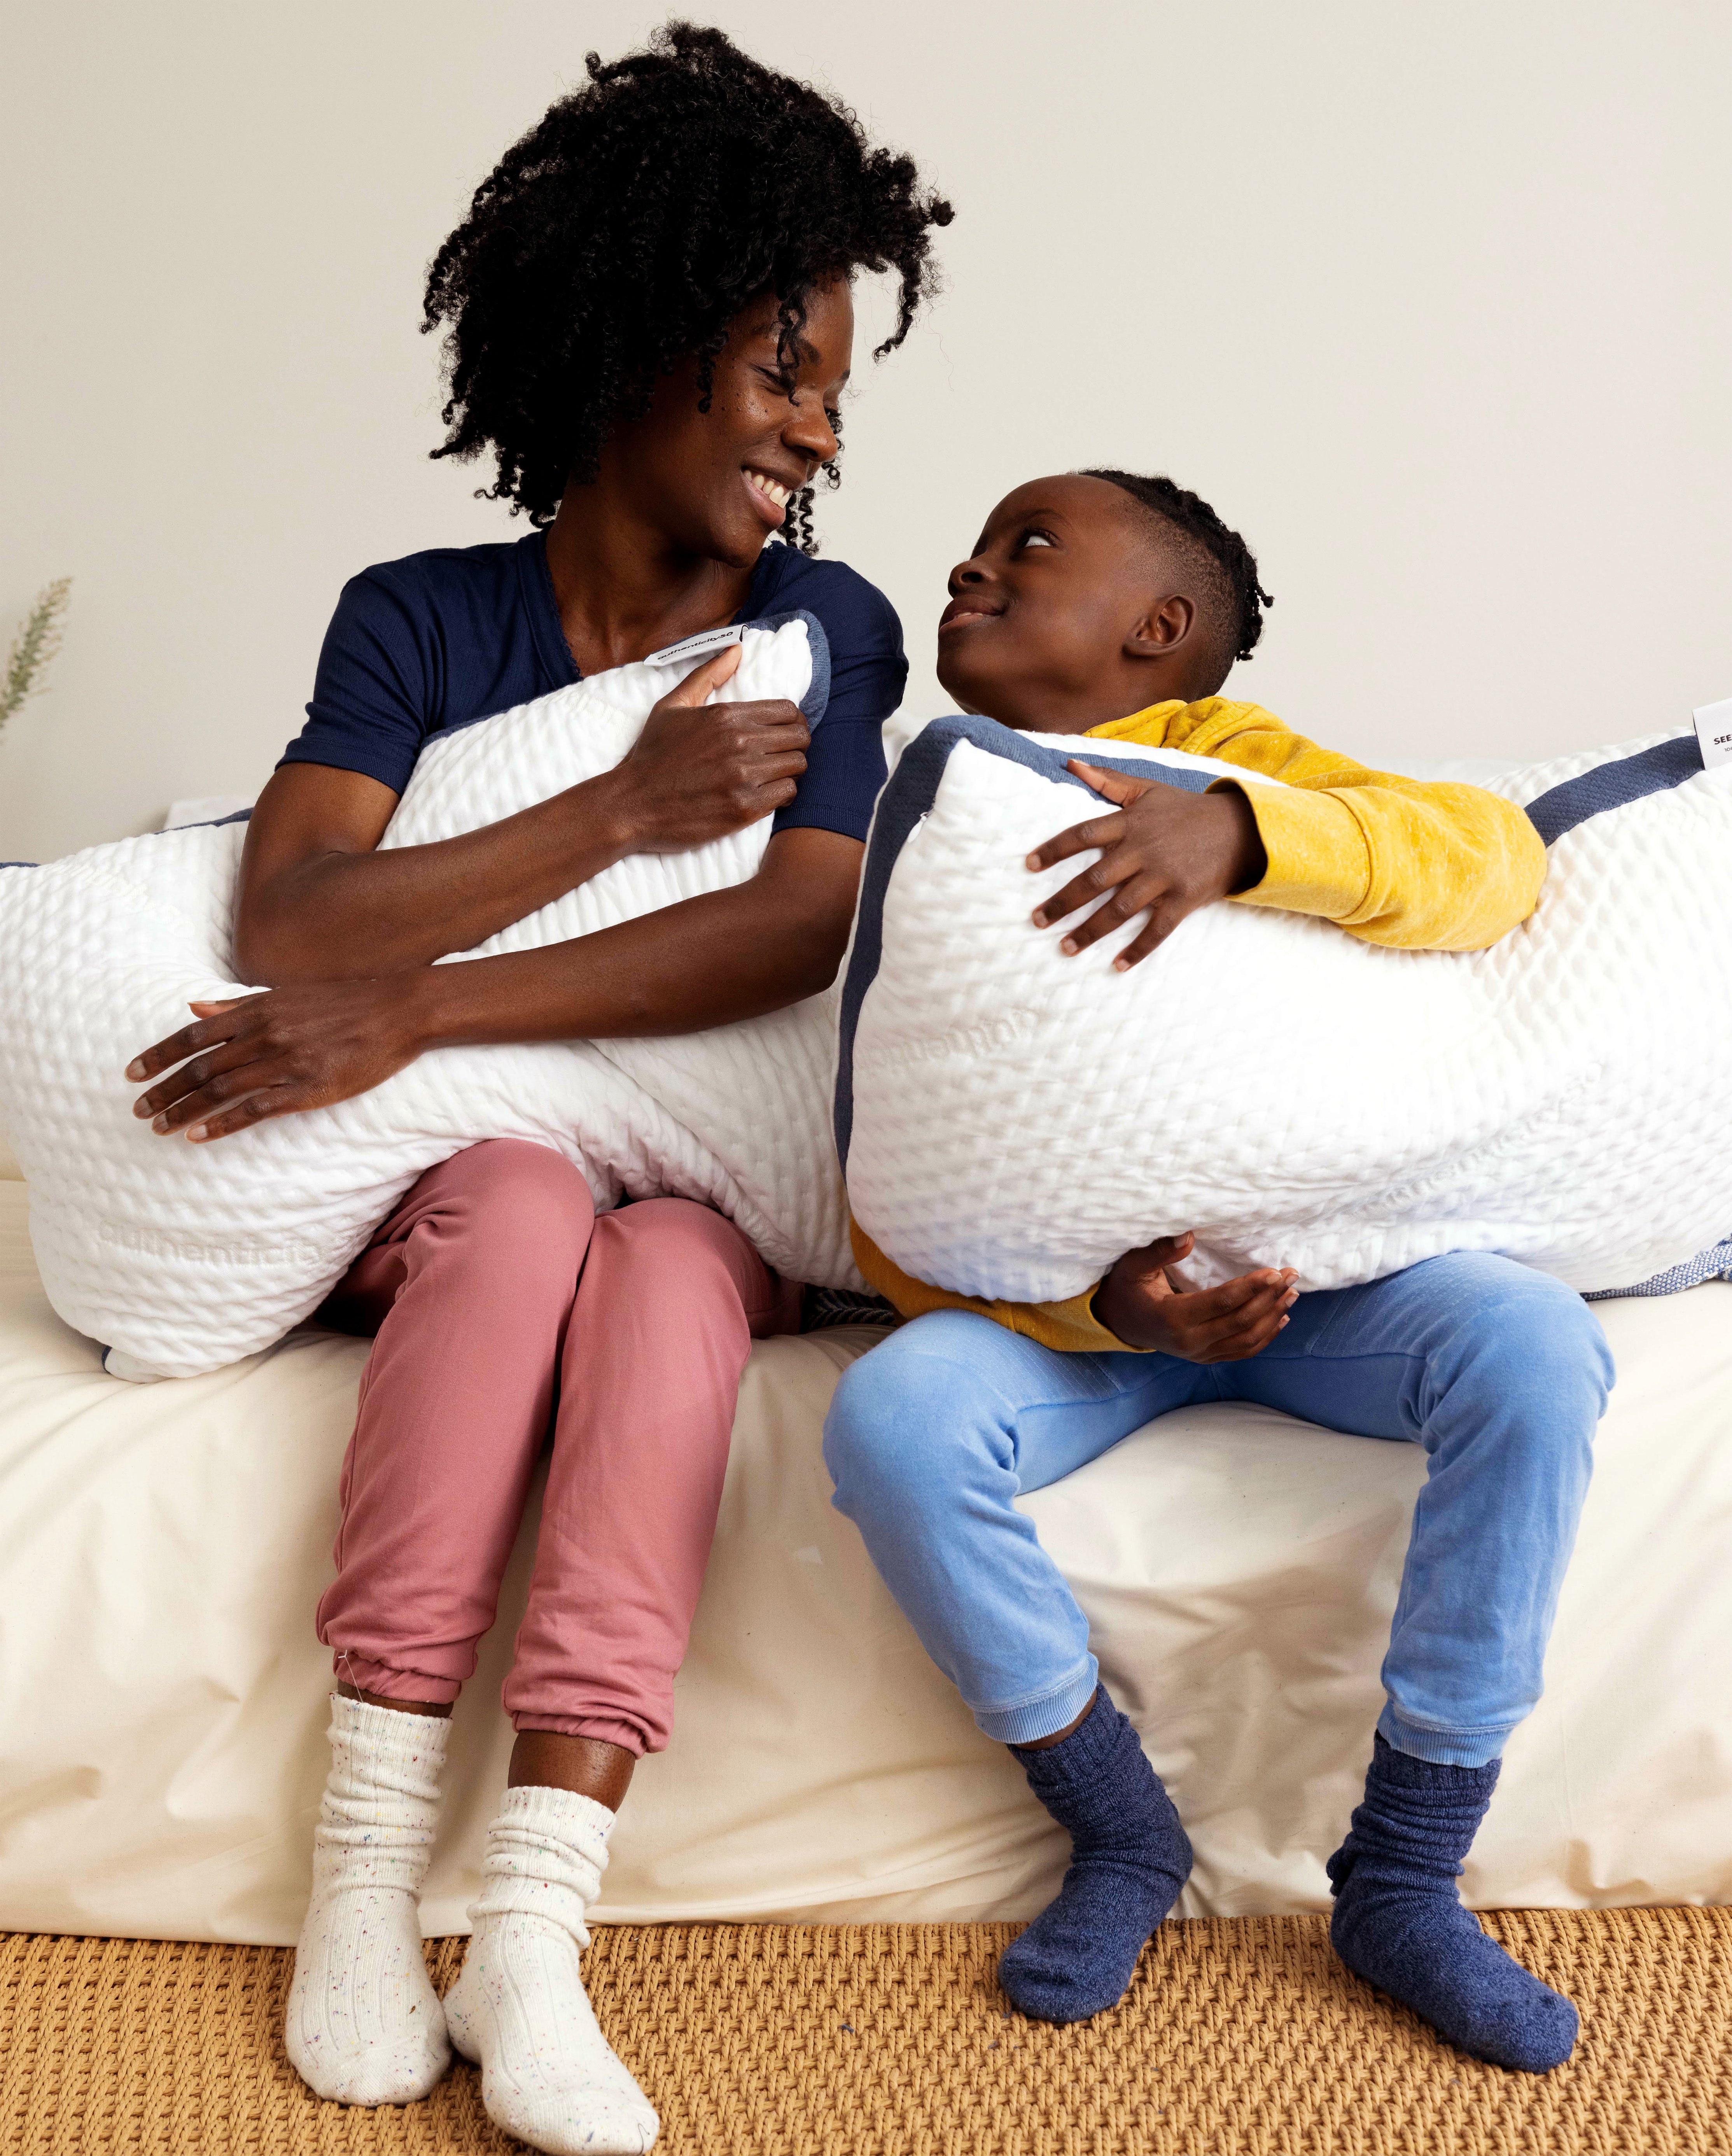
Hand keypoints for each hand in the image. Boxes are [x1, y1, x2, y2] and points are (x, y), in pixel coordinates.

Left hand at [125, 977, 431, 1141]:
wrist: (398, 1011)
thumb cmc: (343, 1002)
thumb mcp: (286, 995)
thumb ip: (238, 1006)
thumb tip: (193, 1006)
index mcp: (258, 1009)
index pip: (193, 1033)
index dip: (159, 1055)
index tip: (133, 1073)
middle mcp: (265, 1034)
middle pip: (200, 1066)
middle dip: (164, 1089)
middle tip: (138, 1109)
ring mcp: (286, 1062)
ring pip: (221, 1089)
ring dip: (185, 1110)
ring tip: (160, 1126)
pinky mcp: (309, 1088)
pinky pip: (255, 1109)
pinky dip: (223, 1123)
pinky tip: (199, 1135)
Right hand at [608, 644, 810, 852]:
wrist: (630, 805)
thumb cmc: (651, 755)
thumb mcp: (672, 706)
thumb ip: (707, 676)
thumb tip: (736, 649)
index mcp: (726, 715)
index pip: (787, 710)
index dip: (791, 721)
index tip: (780, 732)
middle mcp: (739, 742)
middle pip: (799, 737)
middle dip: (794, 744)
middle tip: (780, 754)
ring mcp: (743, 776)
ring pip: (797, 764)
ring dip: (790, 769)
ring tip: (774, 774)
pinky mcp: (744, 808)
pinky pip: (788, 793)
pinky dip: (784, 793)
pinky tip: (768, 794)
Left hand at [1027, 762, 1266, 968]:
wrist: (1240, 829)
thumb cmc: (1187, 810)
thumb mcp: (1148, 789)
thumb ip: (1108, 780)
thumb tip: (1070, 763)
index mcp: (1130, 824)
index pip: (1083, 835)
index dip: (1054, 850)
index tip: (1029, 865)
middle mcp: (1143, 851)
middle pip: (1094, 880)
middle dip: (1063, 902)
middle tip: (1037, 920)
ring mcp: (1163, 878)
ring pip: (1119, 909)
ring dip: (1090, 930)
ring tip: (1065, 947)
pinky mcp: (1183, 899)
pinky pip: (1156, 930)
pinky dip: (1137, 949)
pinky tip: (1117, 965)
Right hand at [1093, 1231, 1296, 1357]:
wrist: (1118, 1323)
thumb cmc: (1126, 1288)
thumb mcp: (1133, 1265)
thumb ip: (1159, 1251)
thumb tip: (1190, 1235)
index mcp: (1173, 1318)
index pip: (1222, 1302)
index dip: (1251, 1287)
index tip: (1274, 1271)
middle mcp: (1189, 1342)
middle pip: (1241, 1321)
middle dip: (1270, 1298)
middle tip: (1291, 1275)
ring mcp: (1199, 1354)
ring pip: (1247, 1339)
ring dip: (1273, 1316)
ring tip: (1292, 1293)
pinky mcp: (1206, 1358)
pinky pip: (1243, 1351)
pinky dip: (1266, 1337)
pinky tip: (1281, 1318)